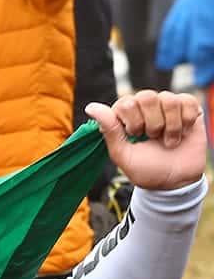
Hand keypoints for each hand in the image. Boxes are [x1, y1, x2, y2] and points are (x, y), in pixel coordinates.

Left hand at [85, 91, 207, 191]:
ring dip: (169, 126)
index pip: (125, 103)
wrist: (176, 182)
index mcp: (126, 116)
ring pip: (168, 99)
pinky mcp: (188, 107)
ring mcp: (166, 105)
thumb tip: (90, 107)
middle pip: (146, 96)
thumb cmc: (147, 169)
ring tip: (168, 141)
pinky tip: (182, 133)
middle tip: (152, 138)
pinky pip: (186, 101)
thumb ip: (109, 130)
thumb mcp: (123, 155)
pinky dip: (185, 121)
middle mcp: (145, 107)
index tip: (135, 137)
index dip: (132, 122)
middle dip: (150, 123)